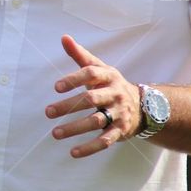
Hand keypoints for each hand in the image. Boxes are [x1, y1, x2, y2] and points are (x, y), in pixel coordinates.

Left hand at [46, 34, 141, 158]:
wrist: (143, 106)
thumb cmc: (111, 85)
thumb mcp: (100, 68)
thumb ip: (80, 55)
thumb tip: (64, 37)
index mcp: (108, 76)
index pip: (90, 74)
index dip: (73, 80)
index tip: (56, 87)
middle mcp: (115, 94)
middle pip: (91, 99)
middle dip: (69, 106)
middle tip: (48, 112)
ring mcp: (118, 113)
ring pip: (96, 121)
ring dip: (75, 128)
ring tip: (55, 133)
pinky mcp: (120, 131)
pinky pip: (105, 141)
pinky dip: (89, 148)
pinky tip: (73, 152)